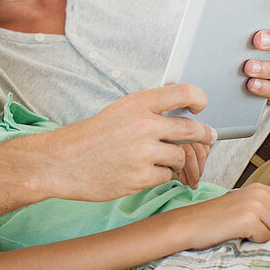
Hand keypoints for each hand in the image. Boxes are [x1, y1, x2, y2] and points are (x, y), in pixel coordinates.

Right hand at [49, 84, 215, 201]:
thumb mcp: (117, 112)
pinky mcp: (141, 177)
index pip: (183, 93)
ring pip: (180, 156)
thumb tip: (178, 115)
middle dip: (203, 135)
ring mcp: (144, 153)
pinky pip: (166, 176)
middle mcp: (144, 125)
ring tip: (161, 160)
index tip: (200, 106)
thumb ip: (146, 111)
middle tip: (208, 137)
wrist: (62, 162)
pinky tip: (144, 172)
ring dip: (177, 160)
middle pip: (191, 129)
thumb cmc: (88, 138)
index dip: (199, 98)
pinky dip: (160, 175)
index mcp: (138, 104)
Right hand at [180, 182, 269, 247]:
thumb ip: (267, 207)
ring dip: (267, 238)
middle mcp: (260, 193)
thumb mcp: (244, 204)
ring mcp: (254, 205)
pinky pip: (267, 239)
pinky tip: (241, 236)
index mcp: (260, 188)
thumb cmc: (215, 219)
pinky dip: (256, 243)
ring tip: (247, 234)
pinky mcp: (248, 220)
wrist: (190, 224)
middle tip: (256, 231)